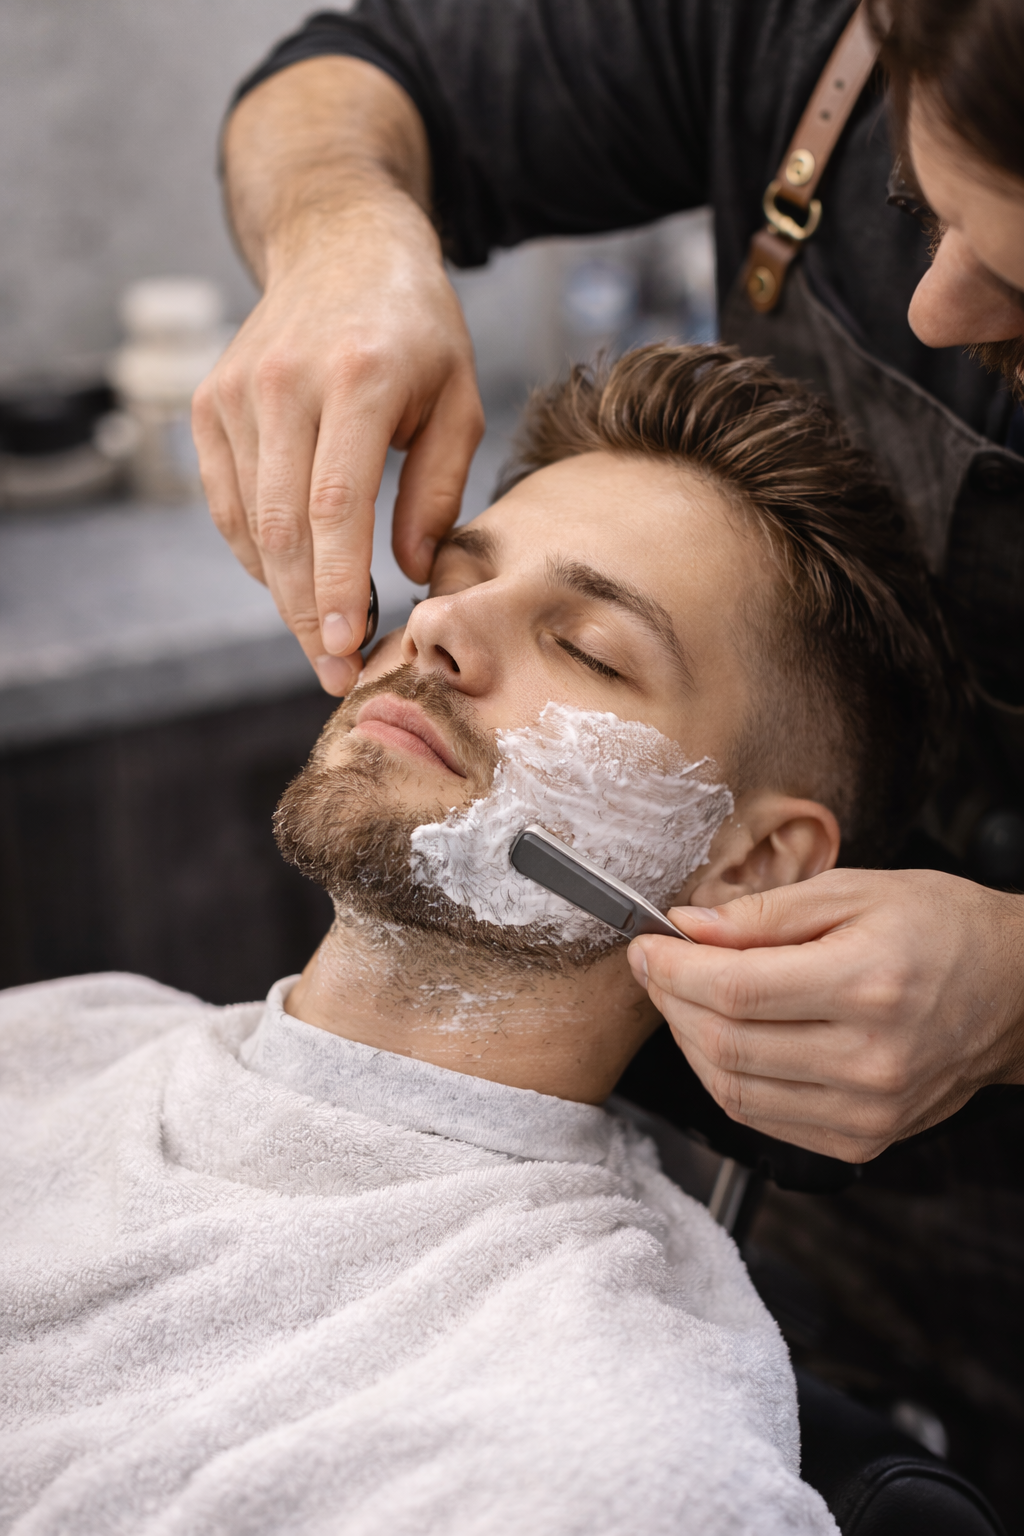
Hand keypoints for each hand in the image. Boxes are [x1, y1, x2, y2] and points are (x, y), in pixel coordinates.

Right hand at [192, 60, 484, 695]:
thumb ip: (437, 488)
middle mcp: (283, 384)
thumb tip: (413, 573)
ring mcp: (236, 392)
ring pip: (250, 525)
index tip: (349, 649)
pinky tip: (291, 583)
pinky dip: (257, 554)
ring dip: (283, 595)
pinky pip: (229, 503)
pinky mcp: (210, 403)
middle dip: (309, 614)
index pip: (334, 506)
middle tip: (336, 673)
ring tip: (322, 641)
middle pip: (284, 529)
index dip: (338, 587)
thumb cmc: (416, 328)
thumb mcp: (458, 397)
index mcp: (356, 378)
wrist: (339, 243)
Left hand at [627, 868, 1023, 1161]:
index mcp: (868, 985)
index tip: (648, 945)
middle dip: (671, 1002)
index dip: (673, 970)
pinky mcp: (861, 1139)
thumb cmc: (941, 929)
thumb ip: (764, 912)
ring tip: (685, 999)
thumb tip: (688, 927)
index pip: (735, 990)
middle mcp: (869, 1060)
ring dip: (689, 1042)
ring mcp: (866, 1110)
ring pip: (732, 1089)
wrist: (1014, 992)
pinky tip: (722, 1038)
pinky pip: (761, 1117)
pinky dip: (724, 1078)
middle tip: (657, 967)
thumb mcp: (855, 890)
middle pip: (725, 1043)